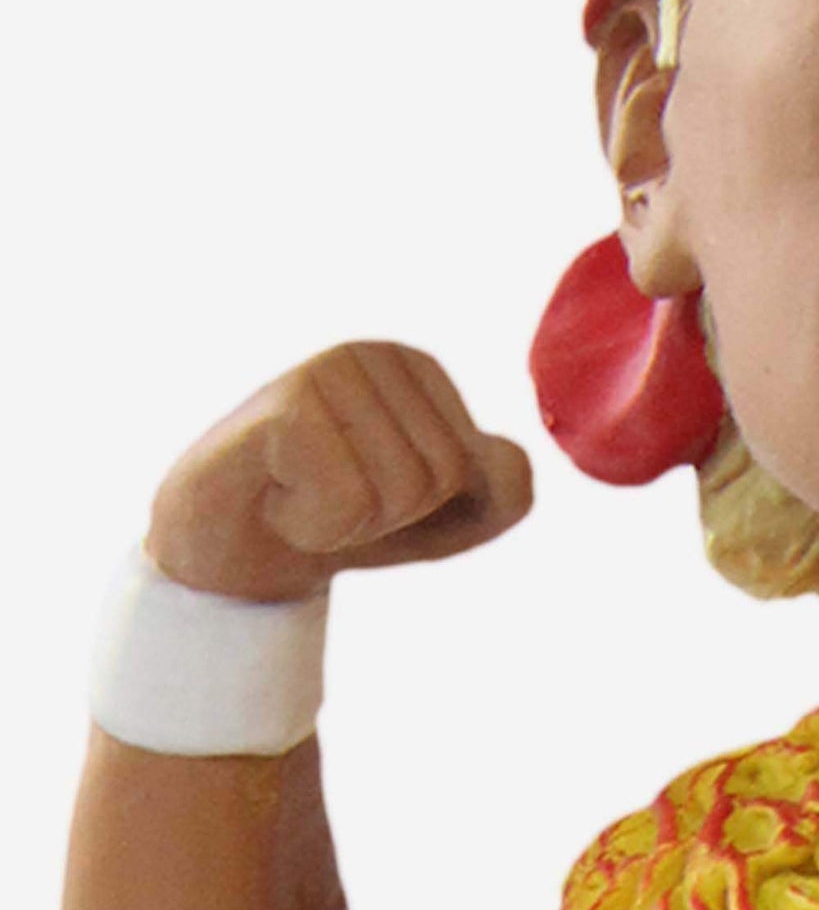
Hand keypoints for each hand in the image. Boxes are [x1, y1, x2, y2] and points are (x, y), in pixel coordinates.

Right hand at [145, 343, 533, 599]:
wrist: (223, 555)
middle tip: (325, 498)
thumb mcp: (444, 519)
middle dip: (388, 516)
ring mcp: (329, 371)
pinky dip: (314, 526)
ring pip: (402, 490)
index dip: (432, 509)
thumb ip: (505, 493)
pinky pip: (348, 500)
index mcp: (421, 370)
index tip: (367, 492)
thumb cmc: (337, 523)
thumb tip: (499, 457)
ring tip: (298, 496)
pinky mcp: (286, 406)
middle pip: (446, 476)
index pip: (488, 468)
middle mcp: (375, 354)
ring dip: (345, 523)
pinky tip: (275, 499)